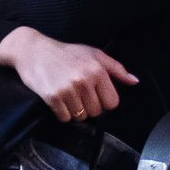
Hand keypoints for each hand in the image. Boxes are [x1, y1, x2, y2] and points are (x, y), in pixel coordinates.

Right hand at [0, 26, 136, 124]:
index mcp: (98, 70)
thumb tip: (134, 81)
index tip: (96, 94)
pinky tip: (60, 99)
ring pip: (81, 117)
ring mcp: (68, 90)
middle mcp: (84, 80)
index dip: (105, 101)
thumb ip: (116, 69)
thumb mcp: (95, 54)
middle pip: (96, 112)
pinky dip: (63, 113)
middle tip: (80, 93)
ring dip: (76, 110)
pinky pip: (65, 118)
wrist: (34, 51)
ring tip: (69, 95)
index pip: (112, 102)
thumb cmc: (67, 53)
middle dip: (90, 106)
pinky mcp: (52, 97)